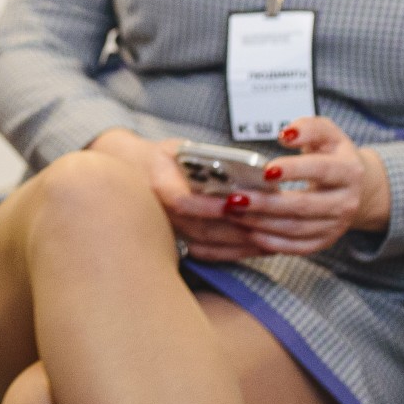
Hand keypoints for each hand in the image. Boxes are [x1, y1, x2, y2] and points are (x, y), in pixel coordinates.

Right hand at [83, 127, 271, 263]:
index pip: (182, 201)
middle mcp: (160, 214)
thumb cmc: (161, 159)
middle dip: (240, 229)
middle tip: (271, 226)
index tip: (236, 204)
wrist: (130, 176)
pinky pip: (208, 254)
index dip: (209, 206)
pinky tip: (256, 248)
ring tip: (273, 238)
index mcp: (157, 184)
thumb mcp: (178, 149)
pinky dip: (233, 253)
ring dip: (241, 244)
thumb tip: (245, 170)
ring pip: (208, 245)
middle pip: (202, 229)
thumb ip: (205, 158)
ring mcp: (168, 233)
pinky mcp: (176, 245)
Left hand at [205, 116, 389, 257]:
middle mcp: (346, 202)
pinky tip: (248, 231)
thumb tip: (287, 135)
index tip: (266, 169)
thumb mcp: (327, 134)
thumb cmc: (333, 156)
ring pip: (296, 228)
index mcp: (349, 171)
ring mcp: (336, 225)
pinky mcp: (324, 242)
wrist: (357, 188)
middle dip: (267, 203)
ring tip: (233, 212)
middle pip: (304, 205)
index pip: (321, 169)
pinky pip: (296, 247)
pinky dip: (271, 242)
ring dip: (261, 222)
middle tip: (235, 197)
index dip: (295, 169)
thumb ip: (309, 127)